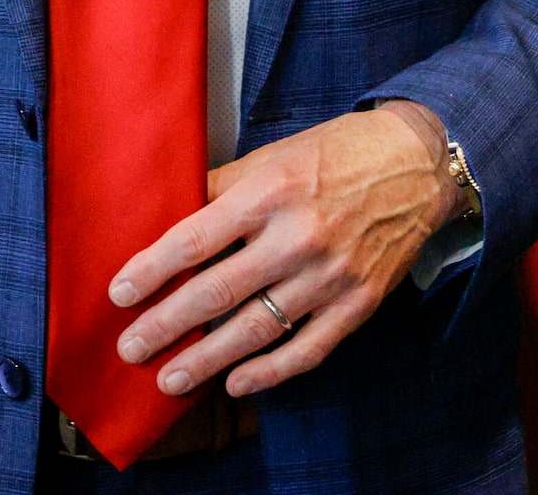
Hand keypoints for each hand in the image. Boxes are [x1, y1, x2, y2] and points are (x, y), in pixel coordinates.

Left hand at [109, 101, 461, 399]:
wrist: (416, 165)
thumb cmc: (336, 153)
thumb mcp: (273, 156)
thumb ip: (223, 189)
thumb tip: (168, 218)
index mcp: (270, 191)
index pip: (195, 239)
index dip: (151, 270)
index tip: (120, 293)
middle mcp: (297, 236)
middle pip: (217, 291)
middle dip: (166, 325)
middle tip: (131, 348)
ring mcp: (330, 275)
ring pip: (256, 329)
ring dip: (208, 360)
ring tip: (170, 378)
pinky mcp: (357, 303)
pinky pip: (307, 349)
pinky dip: (270, 372)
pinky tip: (237, 384)